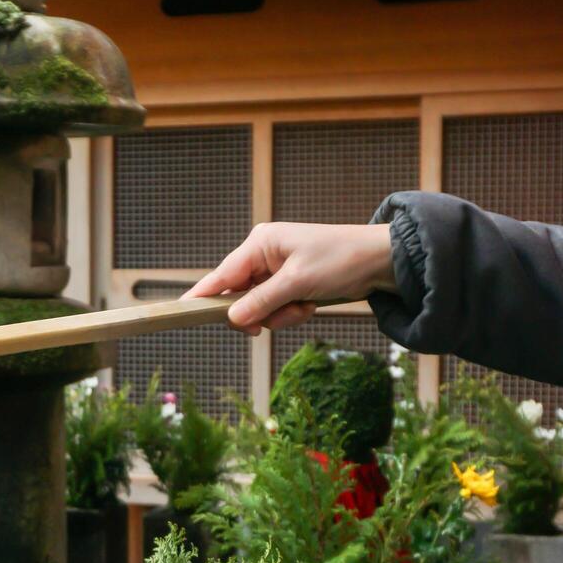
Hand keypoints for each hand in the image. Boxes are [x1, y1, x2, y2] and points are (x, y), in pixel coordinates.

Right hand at [183, 222, 395, 334]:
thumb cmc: (341, 261)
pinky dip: (291, 313)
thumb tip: (231, 318)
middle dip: (260, 312)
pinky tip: (310, 305)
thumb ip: (261, 301)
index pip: (221, 276)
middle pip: (239, 297)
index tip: (180, 312)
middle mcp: (263, 255)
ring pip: (259, 307)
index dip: (202, 296)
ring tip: (305, 306)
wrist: (382, 261)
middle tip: (280, 316)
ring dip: (280, 314)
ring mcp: (276, 270)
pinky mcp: (289, 283)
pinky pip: (276, 308)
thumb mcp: (298, 283)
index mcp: (259, 244)